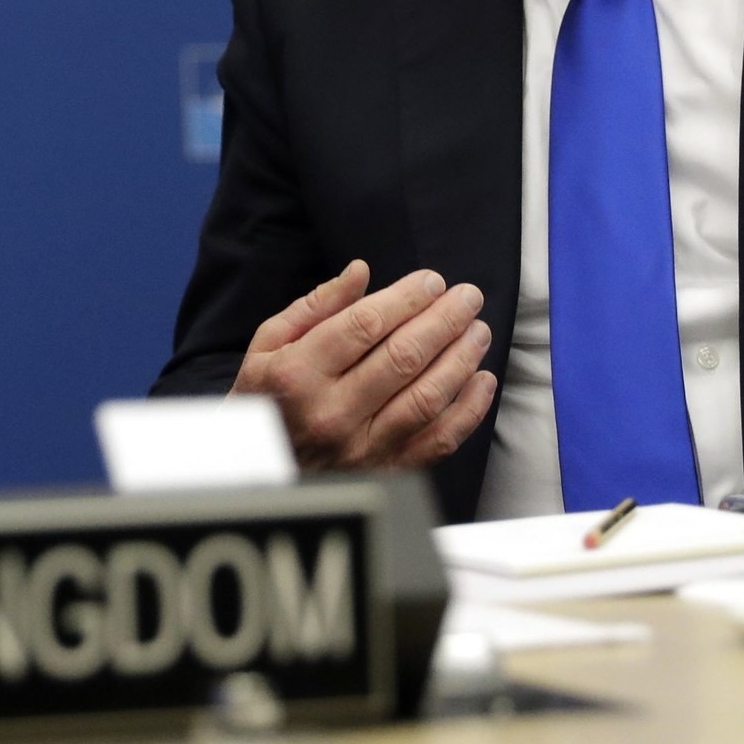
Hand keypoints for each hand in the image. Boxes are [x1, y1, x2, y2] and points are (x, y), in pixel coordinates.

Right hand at [233, 259, 496, 470]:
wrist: (261, 472)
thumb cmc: (266, 400)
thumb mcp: (268, 346)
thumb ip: (315, 307)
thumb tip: (360, 271)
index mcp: (297, 374)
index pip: (364, 326)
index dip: (406, 298)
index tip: (432, 281)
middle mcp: (331, 412)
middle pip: (402, 357)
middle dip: (444, 320)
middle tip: (468, 296)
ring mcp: (361, 448)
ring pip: (426, 397)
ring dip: (461, 359)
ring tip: (478, 331)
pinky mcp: (384, 472)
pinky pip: (438, 441)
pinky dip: (469, 410)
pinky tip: (482, 380)